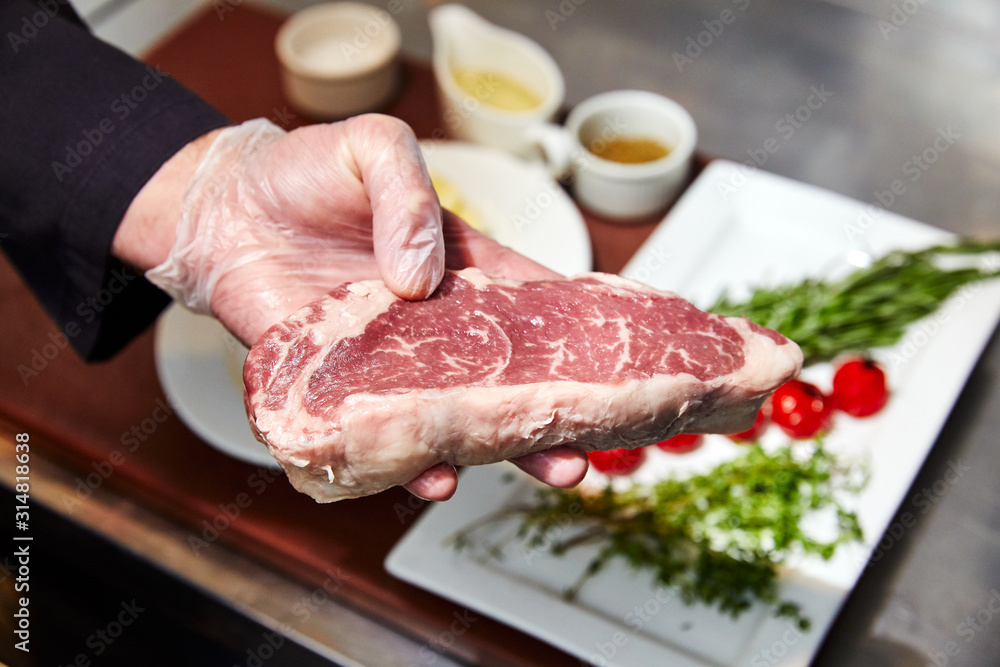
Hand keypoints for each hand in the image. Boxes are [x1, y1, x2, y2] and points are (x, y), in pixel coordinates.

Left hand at [114, 115, 587, 499]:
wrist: (219, 205)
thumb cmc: (303, 171)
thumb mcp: (371, 147)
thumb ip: (408, 196)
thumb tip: (423, 278)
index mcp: (458, 267)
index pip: (531, 302)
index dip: (575, 333)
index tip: (622, 366)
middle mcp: (431, 323)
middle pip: (502, 376)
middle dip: (548, 411)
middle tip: (590, 445)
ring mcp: (385, 360)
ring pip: (449, 414)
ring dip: (494, 448)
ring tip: (545, 469)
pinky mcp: (331, 384)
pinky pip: (372, 431)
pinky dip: (403, 459)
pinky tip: (434, 476)